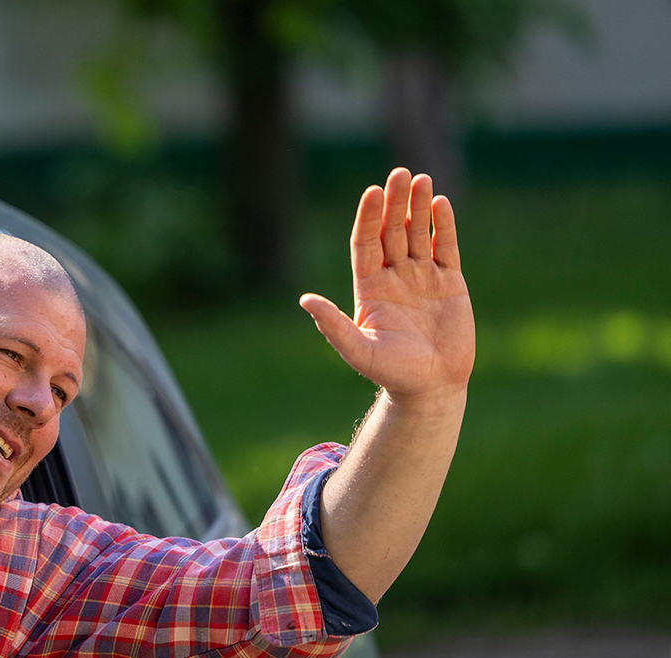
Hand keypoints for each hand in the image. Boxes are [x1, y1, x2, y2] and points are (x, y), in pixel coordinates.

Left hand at [299, 168, 473, 404]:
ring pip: (418, 234)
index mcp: (369, 287)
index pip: (366, 243)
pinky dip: (443, 226)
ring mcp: (422, 277)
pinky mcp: (449, 283)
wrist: (432, 387)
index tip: (372, 192)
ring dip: (418, 207)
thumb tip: (305, 299)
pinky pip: (444, 248)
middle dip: (395, 203)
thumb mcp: (358, 349)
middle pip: (391, 232)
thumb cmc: (392, 372)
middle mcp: (393, 277)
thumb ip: (333, 325)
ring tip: (421, 179)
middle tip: (399, 173)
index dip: (368, 218)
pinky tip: (441, 203)